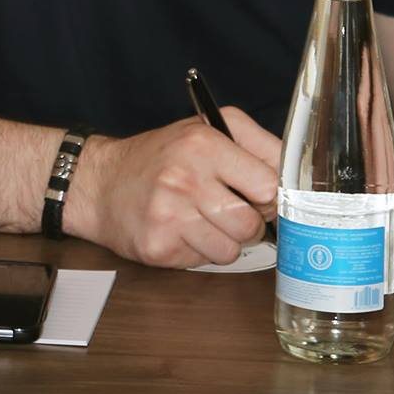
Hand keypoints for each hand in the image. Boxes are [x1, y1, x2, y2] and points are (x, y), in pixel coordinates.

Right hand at [67, 108, 282, 268]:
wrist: (98, 183)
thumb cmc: (160, 158)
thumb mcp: (205, 130)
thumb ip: (255, 146)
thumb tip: (295, 181)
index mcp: (202, 143)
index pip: (269, 184)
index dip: (267, 195)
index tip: (257, 196)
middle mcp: (184, 177)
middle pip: (252, 224)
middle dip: (247, 223)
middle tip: (226, 210)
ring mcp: (169, 215)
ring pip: (231, 249)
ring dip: (223, 240)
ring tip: (201, 221)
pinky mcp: (158, 247)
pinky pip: (205, 262)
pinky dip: (198, 251)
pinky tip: (180, 232)